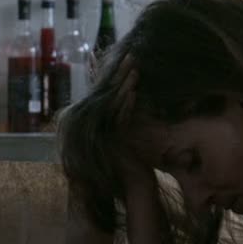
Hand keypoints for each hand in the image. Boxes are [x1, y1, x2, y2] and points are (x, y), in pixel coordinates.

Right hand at [108, 54, 155, 201]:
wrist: (136, 188)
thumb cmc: (140, 164)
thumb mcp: (136, 135)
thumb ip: (130, 117)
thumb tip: (136, 95)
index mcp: (106, 122)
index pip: (111, 92)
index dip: (117, 76)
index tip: (127, 60)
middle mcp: (102, 126)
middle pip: (111, 93)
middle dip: (121, 74)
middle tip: (131, 55)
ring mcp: (105, 133)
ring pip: (114, 104)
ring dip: (124, 85)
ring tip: (134, 68)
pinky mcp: (112, 142)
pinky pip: (118, 120)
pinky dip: (125, 106)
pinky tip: (133, 93)